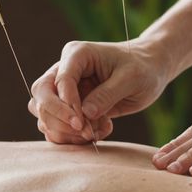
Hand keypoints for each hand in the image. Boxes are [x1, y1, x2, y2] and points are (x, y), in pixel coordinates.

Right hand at [28, 39, 169, 143]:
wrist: (149, 70)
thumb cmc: (142, 68)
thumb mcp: (131, 78)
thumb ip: (107, 94)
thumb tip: (85, 114)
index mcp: (76, 55)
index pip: (60, 82)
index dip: (67, 106)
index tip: (82, 124)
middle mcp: (64, 70)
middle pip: (41, 97)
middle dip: (59, 119)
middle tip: (86, 132)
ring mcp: (64, 89)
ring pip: (44, 114)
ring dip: (65, 131)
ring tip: (96, 132)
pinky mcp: (69, 106)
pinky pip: (57, 126)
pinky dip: (72, 136)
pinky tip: (99, 131)